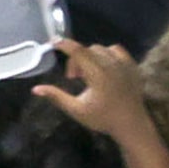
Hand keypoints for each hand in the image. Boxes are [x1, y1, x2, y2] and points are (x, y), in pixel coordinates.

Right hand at [32, 39, 155, 143]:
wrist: (131, 124)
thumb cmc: (103, 118)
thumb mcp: (76, 110)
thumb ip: (56, 97)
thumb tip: (36, 89)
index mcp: (97, 74)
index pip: (78, 51)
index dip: (64, 44)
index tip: (54, 42)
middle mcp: (111, 65)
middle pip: (87, 50)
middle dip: (76, 59)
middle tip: (74, 78)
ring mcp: (124, 64)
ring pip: (101, 49)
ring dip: (90, 57)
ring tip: (89, 75)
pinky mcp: (132, 65)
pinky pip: (116, 50)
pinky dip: (106, 54)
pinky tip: (103, 67)